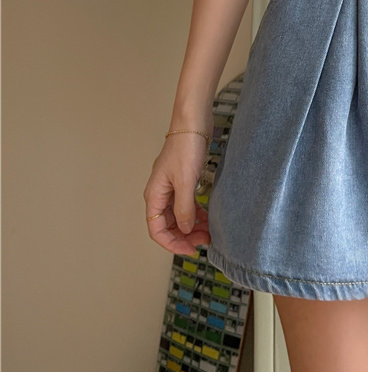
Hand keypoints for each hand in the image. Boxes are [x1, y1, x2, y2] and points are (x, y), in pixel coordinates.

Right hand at [143, 129, 212, 255]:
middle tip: (204, 241)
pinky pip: (187, 205)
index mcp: (154, 195)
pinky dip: (197, 214)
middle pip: (167, 225)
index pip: (156, 229)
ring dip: (192, 226)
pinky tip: (208, 218)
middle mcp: (160, 193)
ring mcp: (172, 187)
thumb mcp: (186, 181)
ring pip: (178, 216)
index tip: (190, 249)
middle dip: (185, 236)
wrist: (193, 123)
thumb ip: (184, 208)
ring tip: (209, 232)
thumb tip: (186, 229)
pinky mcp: (184, 181)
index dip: (172, 243)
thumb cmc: (185, 146)